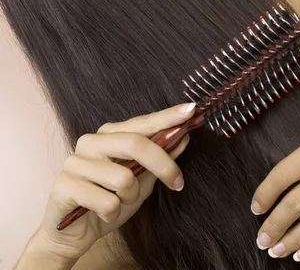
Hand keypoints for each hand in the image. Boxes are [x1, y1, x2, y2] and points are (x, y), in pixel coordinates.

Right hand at [35, 103, 194, 262]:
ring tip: (120, 203)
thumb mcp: (141, 181)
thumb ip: (159, 159)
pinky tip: (103, 213)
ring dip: (130, 198)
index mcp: (109, 135)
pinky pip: (106, 202)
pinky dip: (113, 213)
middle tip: (178, 183)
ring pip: (123, 178)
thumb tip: (183, 138)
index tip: (190, 110)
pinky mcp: (64, 185)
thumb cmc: (108, 202)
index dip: (167, 117)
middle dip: (162, 165)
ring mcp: (75, 161)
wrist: (71, 234)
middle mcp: (90, 142)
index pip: (142, 123)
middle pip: (135, 144)